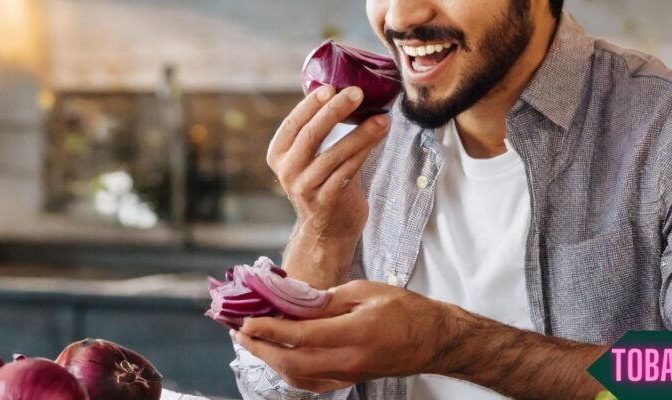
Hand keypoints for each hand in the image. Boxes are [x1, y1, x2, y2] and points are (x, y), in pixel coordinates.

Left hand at [233, 280, 457, 392]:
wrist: (433, 340)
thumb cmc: (404, 309)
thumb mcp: (365, 291)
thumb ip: (327, 300)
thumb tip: (293, 303)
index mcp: (355, 333)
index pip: (300, 336)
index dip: (269, 330)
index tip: (247, 321)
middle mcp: (349, 361)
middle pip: (291, 363)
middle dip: (259, 348)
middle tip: (238, 331)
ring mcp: (348, 375)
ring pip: (297, 377)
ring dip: (269, 360)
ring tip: (251, 341)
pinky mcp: (348, 381)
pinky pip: (310, 382)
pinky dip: (287, 370)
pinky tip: (276, 355)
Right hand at [267, 86, 389, 241]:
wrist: (327, 231)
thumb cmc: (324, 184)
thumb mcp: (312, 157)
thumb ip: (320, 130)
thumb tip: (345, 92)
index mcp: (279, 154)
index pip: (293, 123)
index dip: (310, 105)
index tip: (331, 88)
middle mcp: (288, 171)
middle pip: (311, 135)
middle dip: (335, 111)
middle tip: (357, 93)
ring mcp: (306, 187)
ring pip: (334, 154)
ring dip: (361, 133)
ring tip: (382, 118)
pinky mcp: (326, 200)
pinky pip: (348, 170)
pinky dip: (365, 151)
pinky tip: (379, 137)